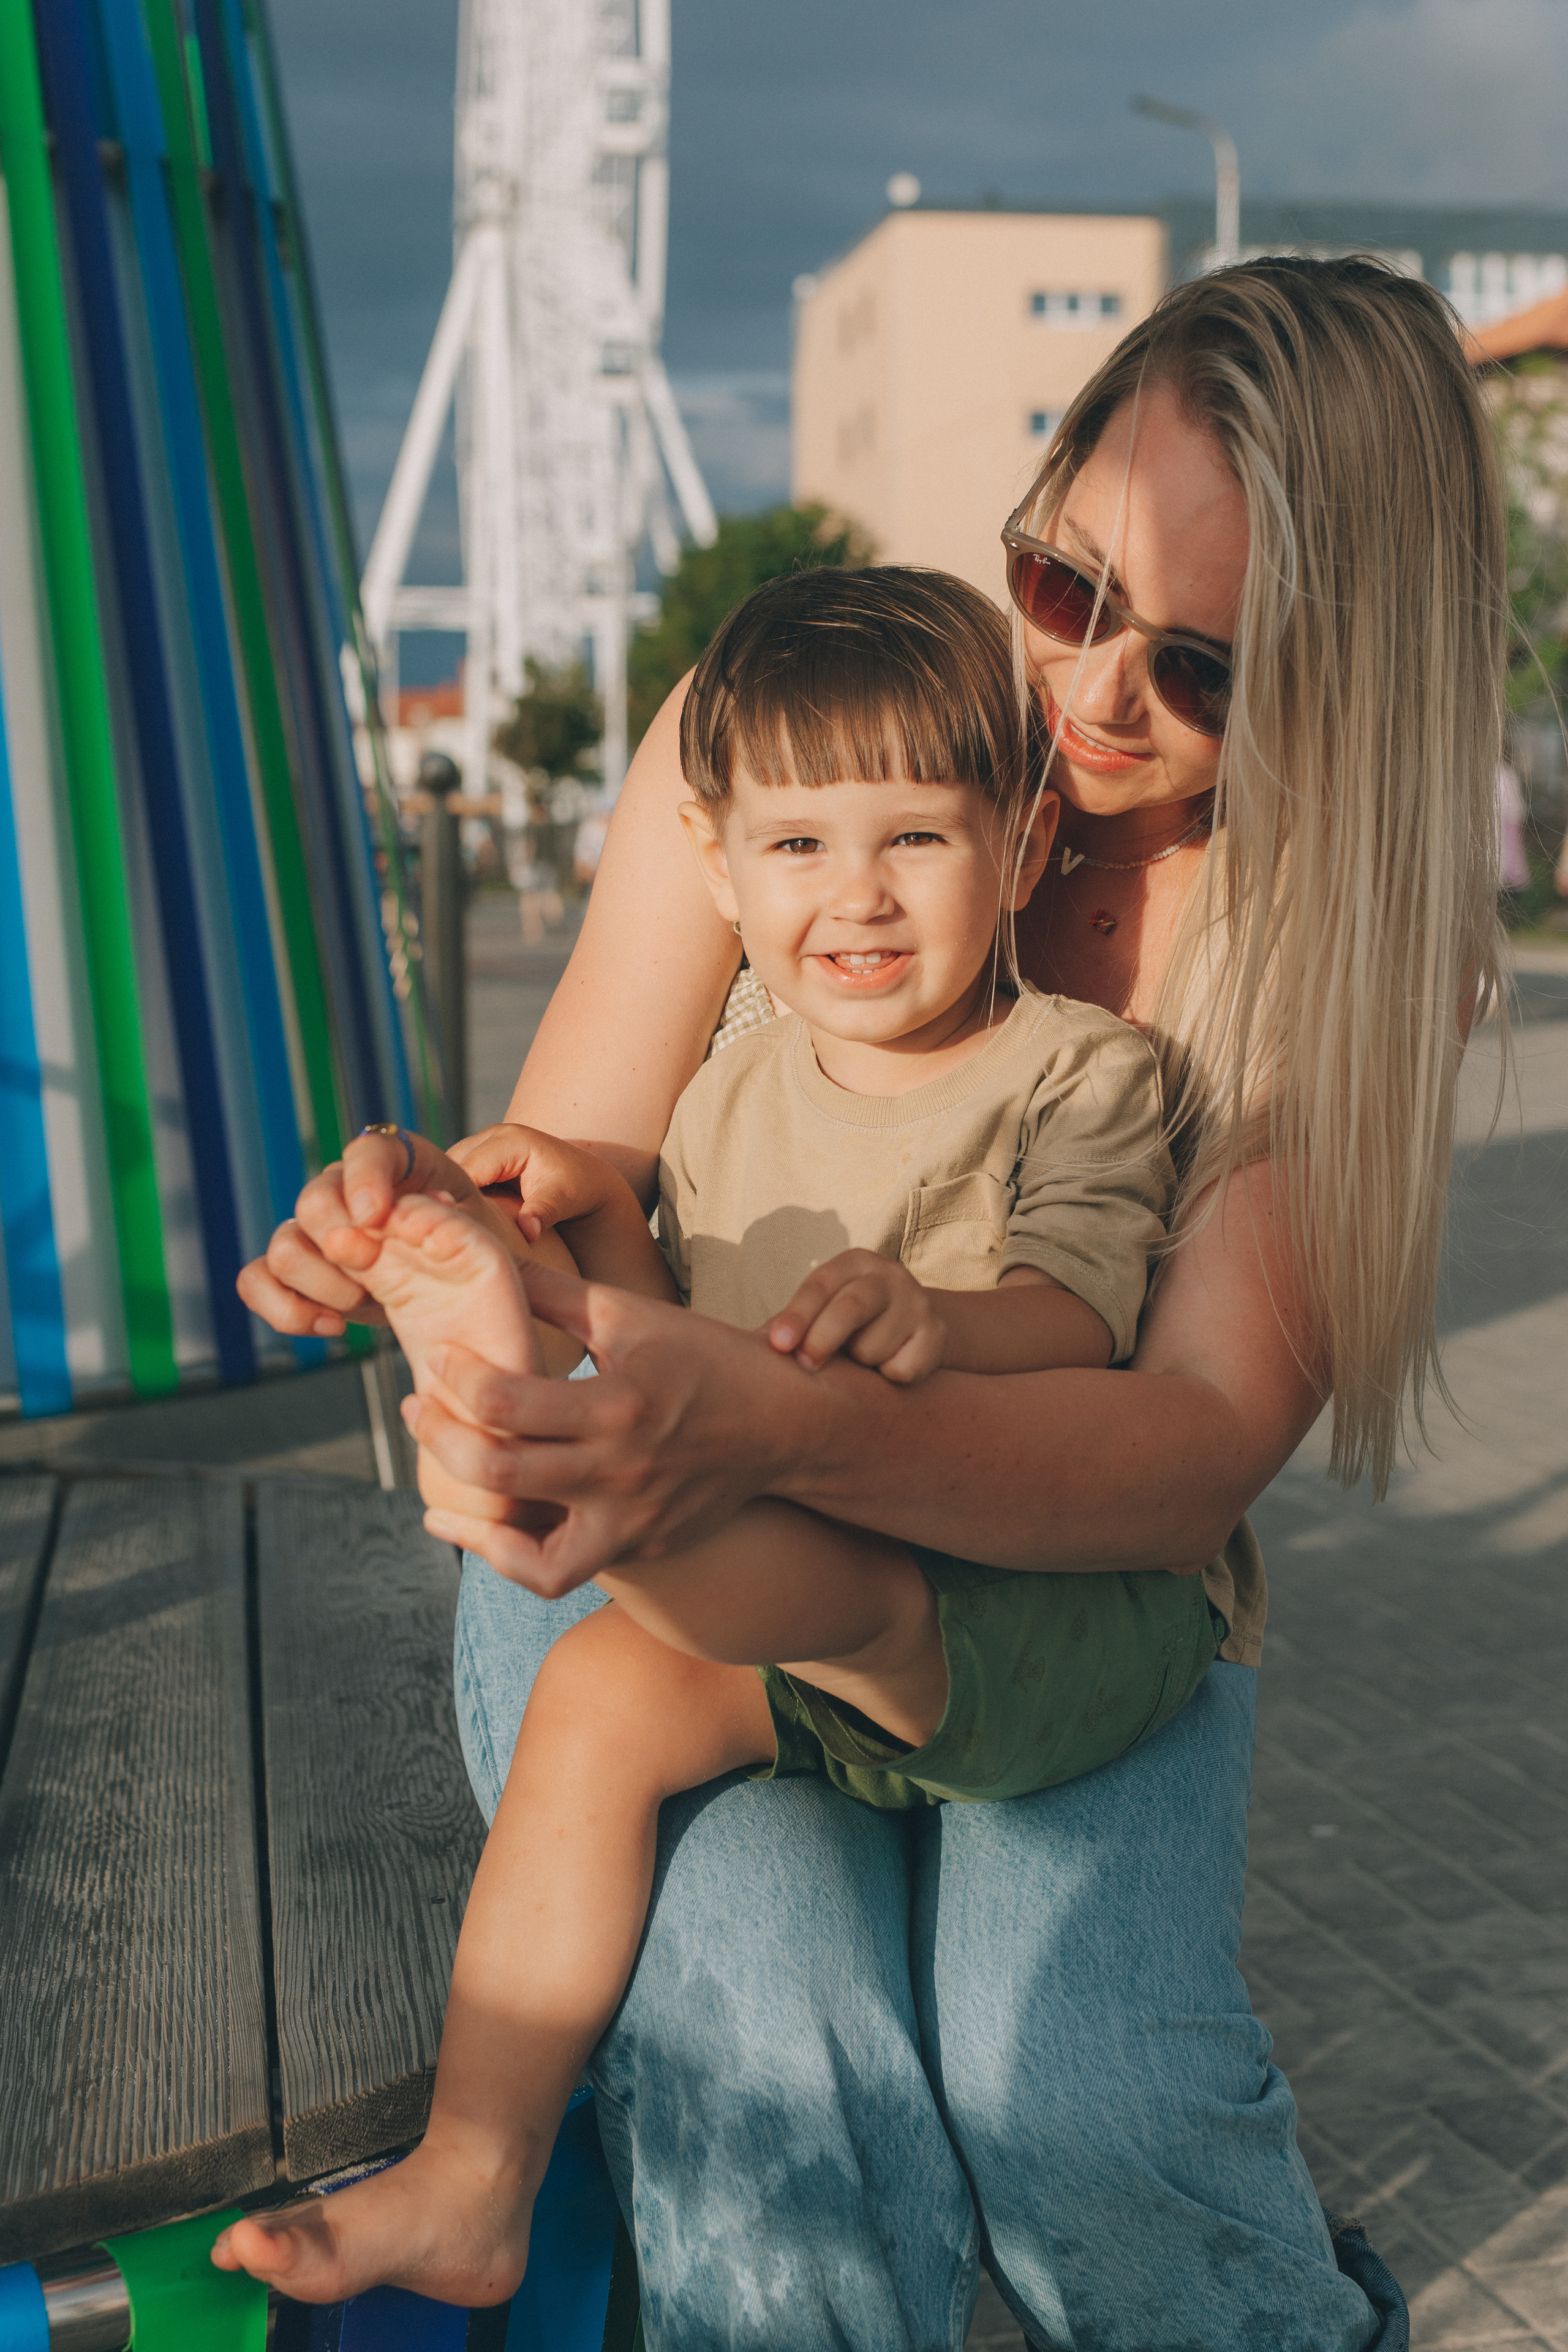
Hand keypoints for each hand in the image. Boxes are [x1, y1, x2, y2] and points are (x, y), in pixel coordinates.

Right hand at [237, 1129, 490, 1336]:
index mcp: (406, 1166)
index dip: (365, 1179)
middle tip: (369, 1272)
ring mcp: (323, 1236)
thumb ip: (462, 1221)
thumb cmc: (496, 1263)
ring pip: (285, 1243)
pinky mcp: (306, 1278)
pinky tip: (330, 1326)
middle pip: (315, 1196)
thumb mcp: (503, 1235)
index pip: (369, 1150)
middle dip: (336, 1236)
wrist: (481, 1307)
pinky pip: (261, 1281)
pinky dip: (282, 1305)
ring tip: (359, 1306)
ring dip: (315, 1278)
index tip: (376, 1218)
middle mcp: (355, 1193)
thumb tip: (422, 1213)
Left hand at [401, 1259, 820, 1592]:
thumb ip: (557, 1294)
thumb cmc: (707, 1358)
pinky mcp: (640, 1548)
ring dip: (472, 1525)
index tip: (437, 1357)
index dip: (454, 1376)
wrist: (785, 1425)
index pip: (504, 1401)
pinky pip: (560, 1571)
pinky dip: (516, 1559)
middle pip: (499, 1474)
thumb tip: (493, 1259)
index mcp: (617, 1404)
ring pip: (528, 1555)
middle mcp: (621, 1472)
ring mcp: (632, 1520)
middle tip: (415, 1408)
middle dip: (439, 1439)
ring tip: (439, 1496)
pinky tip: (488, 1530)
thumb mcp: (634, 1315)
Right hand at [449, 1122, 623, 1243]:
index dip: (453, 1197)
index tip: (448, 1228)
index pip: (467, 1169)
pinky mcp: (480, 1157)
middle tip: (441, 1230)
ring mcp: (483, 1144)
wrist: (586, 1178)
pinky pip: (455, 1175)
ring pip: (448, 1170)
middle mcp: (491, 1136)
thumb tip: (528, 1231)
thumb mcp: (564, 1198)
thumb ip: (543, 1211)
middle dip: (443, 1194)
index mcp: (510, 1140)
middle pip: (450, 1166)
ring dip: (446, 1193)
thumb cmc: (577, 1187)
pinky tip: (455, 1217)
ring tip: (445, 1226)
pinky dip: (453, 1193)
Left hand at [765, 1249, 944, 1384]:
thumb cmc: (849, 1323)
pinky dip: (887, 1377)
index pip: (821, 1284)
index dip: (797, 1315)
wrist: (914, 1327)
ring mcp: (918, 1303)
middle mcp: (890, 1276)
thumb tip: (755, 1347)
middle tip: (806, 1365)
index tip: (779, 1344)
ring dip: (859, 1364)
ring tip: (861, 1357)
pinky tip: (887, 1366)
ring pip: (874, 1347)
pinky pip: (902, 1369)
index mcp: (854, 1263)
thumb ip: (795, 1323)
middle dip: (823, 1339)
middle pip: (852, 1306)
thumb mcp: (824, 1310)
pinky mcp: (937, 1334)